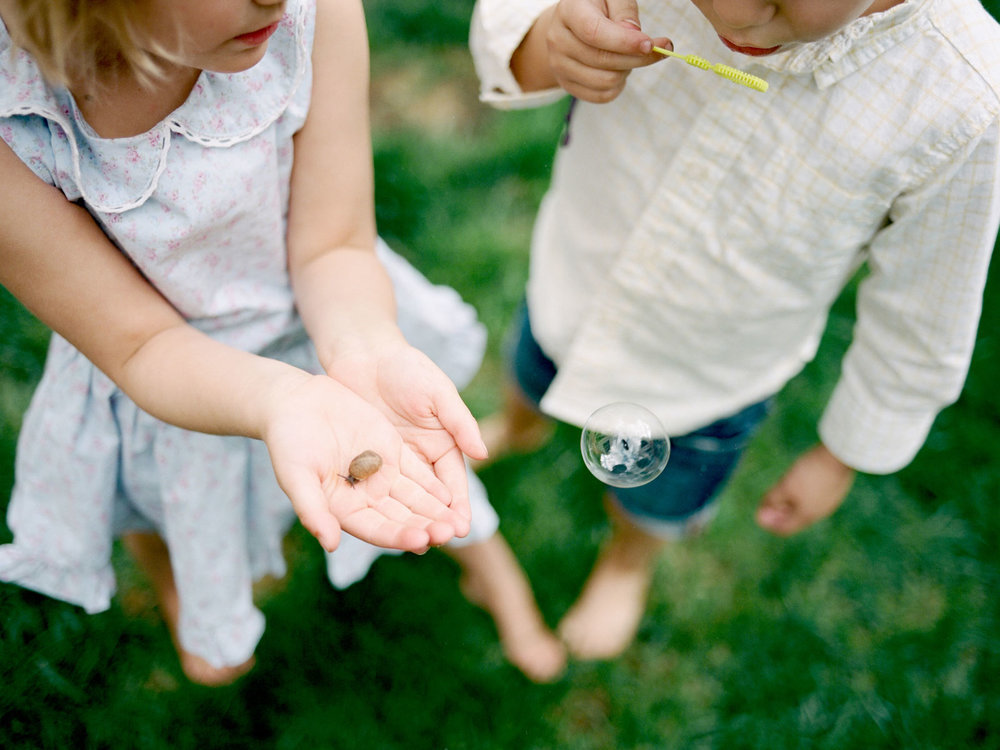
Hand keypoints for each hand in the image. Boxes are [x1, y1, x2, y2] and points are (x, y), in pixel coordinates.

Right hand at [261, 373, 470, 552]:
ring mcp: (381, 474)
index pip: (377, 529)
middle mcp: (366, 496)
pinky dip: (434, 483)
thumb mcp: (296, 475)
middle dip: (426, 526)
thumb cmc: (287, 441)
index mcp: (343, 509)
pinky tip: (452, 493)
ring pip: (414, 498)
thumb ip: (313, 509)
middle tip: (450, 533)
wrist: (294, 402)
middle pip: (401, 517)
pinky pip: (418, 471)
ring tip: (457, 521)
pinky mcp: (392, 452)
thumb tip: (330, 544)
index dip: (399, 536)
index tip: (422, 541)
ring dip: (436, 510)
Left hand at [324, 337, 487, 535]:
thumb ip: (460, 423)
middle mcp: (420, 457)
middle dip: (436, 520)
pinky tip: (379, 526)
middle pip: (429, 497)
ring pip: (403, 498)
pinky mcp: (365, 460)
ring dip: (409, 520)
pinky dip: (378, 508)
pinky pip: (373, 489)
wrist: (363, 353)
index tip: (462, 527)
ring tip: (414, 543)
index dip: (458, 505)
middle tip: (441, 541)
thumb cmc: (406, 368)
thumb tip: (483, 453)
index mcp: (443, 443)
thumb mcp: (438, 392)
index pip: (453, 482)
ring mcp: (391, 461)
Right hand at [530, 0, 669, 101]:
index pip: (595, 33)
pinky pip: (602, 96)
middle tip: (658, 49)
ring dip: (627, 71)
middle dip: (638, 58)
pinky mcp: (567, 85)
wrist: (567, 27)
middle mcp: (558, 40)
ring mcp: (560, 66)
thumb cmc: (596, 7)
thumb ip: (624, 10)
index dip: (624, 42)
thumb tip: (633, 35)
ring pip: (606, 81)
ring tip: (630, 56)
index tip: (650, 44)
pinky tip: (620, 70)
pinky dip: (618, 85)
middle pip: (604, 60)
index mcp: (569, 11)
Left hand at [756, 444, 855, 535]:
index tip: (759, 513)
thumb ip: (773, 501)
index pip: (784, 529)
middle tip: (767, 501)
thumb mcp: (786, 486)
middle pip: (795, 518)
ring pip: (805, 507)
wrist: (839, 455)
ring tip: (780, 491)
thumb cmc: (810, 472)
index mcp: (807, 516)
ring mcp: (829, 500)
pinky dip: (801, 494)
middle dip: (778, 512)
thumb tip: (760, 517)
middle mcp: (820, 512)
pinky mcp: (834, 488)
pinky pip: (814, 497)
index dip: (769, 524)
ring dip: (790, 503)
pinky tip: (796, 481)